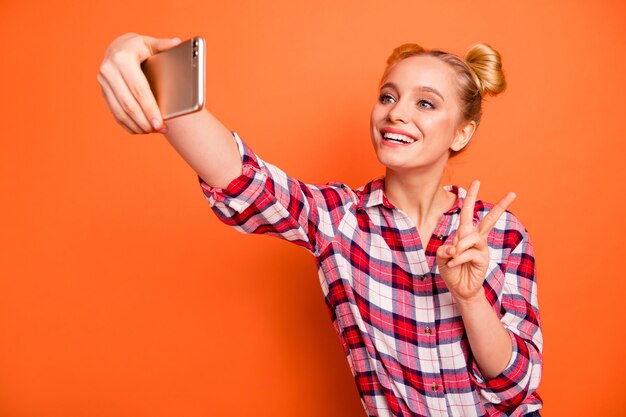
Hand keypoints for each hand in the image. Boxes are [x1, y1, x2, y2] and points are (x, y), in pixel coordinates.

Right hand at [97, 33, 180, 133]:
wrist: (117, 47)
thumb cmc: (138, 47)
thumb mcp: (150, 43)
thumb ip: (164, 45)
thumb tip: (177, 42)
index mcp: (122, 59)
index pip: (139, 90)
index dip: (149, 108)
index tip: (160, 123)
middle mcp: (109, 71)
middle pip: (129, 104)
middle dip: (145, 121)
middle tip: (160, 130)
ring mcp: (103, 83)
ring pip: (120, 112)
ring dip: (137, 125)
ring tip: (153, 131)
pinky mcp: (103, 92)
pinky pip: (115, 114)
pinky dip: (128, 125)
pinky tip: (141, 130)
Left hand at [436, 180, 515, 303]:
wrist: (459, 288)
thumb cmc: (451, 270)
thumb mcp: (441, 257)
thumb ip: (444, 249)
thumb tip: (454, 248)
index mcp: (465, 233)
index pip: (468, 212)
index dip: (471, 197)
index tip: (477, 181)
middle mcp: (476, 238)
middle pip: (490, 219)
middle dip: (501, 206)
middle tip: (513, 193)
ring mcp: (482, 248)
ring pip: (472, 237)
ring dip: (459, 246)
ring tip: (452, 256)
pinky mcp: (484, 259)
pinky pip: (469, 253)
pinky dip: (458, 258)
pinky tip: (453, 264)